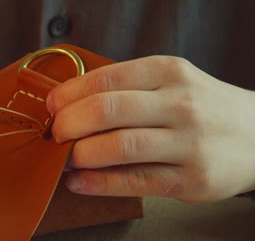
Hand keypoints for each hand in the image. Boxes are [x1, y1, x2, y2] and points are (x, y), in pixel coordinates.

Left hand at [46, 56, 254, 202]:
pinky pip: (135, 181)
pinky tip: (79, 182)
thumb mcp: (171, 82)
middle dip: (68, 124)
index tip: (51, 106)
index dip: (69, 93)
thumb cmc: (202, 106)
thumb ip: (127, 89)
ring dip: (79, 154)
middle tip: (56, 134)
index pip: (106, 78)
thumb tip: (68, 104)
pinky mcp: (192, 179)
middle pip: (107, 110)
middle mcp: (181, 103)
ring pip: (119, 146)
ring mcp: (189, 142)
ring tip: (63, 158)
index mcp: (169, 72)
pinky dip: (99, 183)